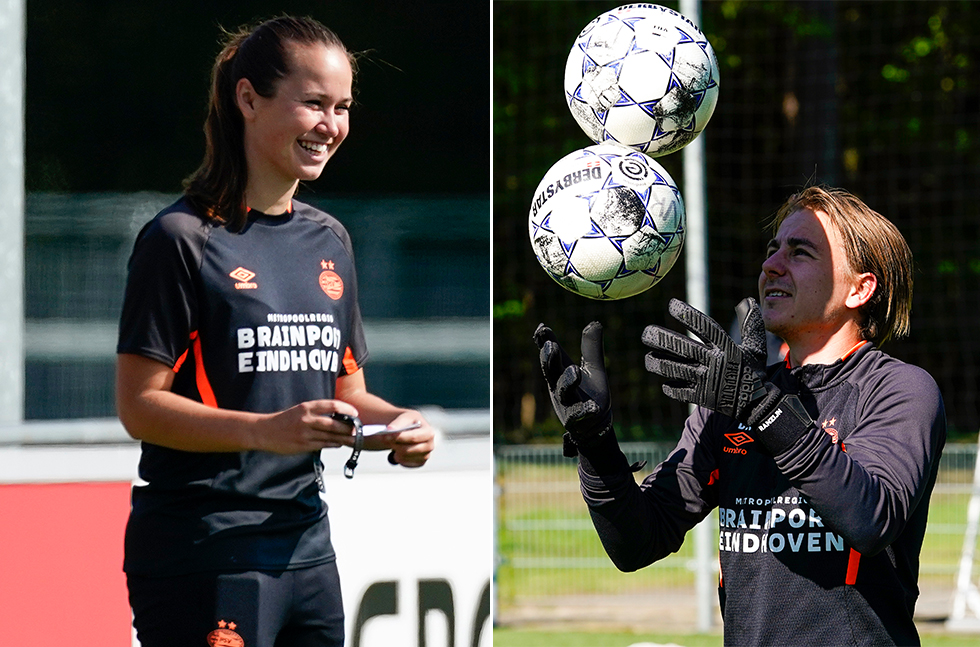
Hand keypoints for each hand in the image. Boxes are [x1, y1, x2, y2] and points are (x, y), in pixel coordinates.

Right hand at [257, 400, 362, 453]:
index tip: (355, 413)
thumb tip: (338, 417)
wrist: (265, 431)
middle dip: (349, 427)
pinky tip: (339, 443)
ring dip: (344, 438)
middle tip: (357, 429)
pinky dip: (334, 444)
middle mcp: (307, 419)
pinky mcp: (303, 445)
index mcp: (307, 407)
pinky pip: (323, 445)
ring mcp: (305, 434)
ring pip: (331, 436)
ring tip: (354, 438)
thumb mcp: (300, 410)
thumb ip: (317, 412)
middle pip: (334, 424)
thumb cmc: (285, 420)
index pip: (333, 405)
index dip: (347, 409)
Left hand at [374, 410, 434, 467]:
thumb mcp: (404, 418)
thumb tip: (390, 429)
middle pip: (407, 450)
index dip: (399, 437)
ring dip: (395, 450)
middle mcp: (430, 445)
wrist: (410, 429)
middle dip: (394, 445)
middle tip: (384, 439)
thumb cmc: (408, 422)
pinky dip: (398, 457)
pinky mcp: (420, 462)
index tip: (386, 435)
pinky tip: (398, 450)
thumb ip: (398, 423)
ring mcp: (425, 455)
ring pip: (404, 457)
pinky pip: (405, 463)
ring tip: (392, 443)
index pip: (413, 438)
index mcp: (428, 432)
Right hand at [533, 322, 611, 448]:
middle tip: (551, 346)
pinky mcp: (577, 419)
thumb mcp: (593, 367)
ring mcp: (567, 403)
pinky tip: (593, 407)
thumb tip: (595, 322)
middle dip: (550, 359)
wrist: (595, 423)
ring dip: (568, 380)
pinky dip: (585, 411)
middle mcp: (559, 386)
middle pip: (551, 371)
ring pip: (564, 391)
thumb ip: (591, 347)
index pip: (550, 355)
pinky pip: (580, 415)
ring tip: (575, 371)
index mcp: (560, 372)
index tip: (542, 328)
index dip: (544, 342)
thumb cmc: (590, 391)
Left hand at [641, 298, 777, 425]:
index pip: (704, 327)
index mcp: (726, 348)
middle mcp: (713, 362)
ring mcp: (705, 380)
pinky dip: (669, 386)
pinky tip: (665, 381)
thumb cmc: (752, 372)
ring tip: (648, 358)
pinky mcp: (701, 396)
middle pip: (681, 347)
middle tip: (646, 333)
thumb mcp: (756, 347)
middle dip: (661, 339)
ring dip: (657, 362)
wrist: (756, 404)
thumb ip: (750, 324)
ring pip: (674, 369)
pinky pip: (678, 391)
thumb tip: (746, 300)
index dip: (687, 315)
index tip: (671, 304)